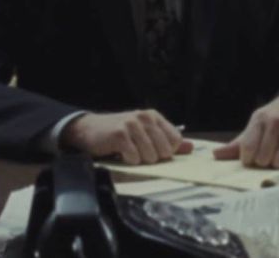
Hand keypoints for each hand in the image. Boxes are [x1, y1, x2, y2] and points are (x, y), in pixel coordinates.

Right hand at [59, 109, 191, 164]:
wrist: (88, 129)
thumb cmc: (118, 134)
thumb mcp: (144, 134)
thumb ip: (167, 140)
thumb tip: (190, 148)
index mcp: (153, 116)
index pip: (176, 141)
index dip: (166, 152)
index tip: (153, 151)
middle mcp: (144, 117)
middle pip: (164, 151)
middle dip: (152, 158)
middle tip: (137, 151)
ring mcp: (132, 125)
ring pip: (150, 157)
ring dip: (138, 160)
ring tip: (127, 151)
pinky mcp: (120, 135)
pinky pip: (134, 158)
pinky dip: (127, 161)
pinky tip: (119, 153)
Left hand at [212, 81, 278, 168]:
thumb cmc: (278, 114)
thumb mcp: (258, 122)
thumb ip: (239, 142)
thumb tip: (216, 155)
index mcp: (259, 119)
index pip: (247, 149)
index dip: (249, 159)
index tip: (253, 157)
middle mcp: (275, 122)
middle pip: (263, 159)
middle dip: (266, 162)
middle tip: (271, 154)